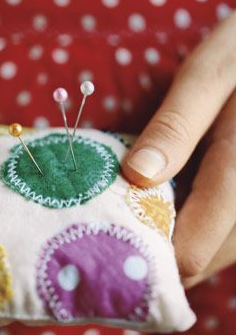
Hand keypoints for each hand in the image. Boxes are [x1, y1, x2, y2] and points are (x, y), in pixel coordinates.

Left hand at [121, 11, 235, 287]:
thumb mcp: (207, 77)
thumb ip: (175, 127)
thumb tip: (135, 176)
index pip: (194, 249)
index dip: (150, 252)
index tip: (111, 236)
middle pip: (207, 258)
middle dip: (164, 249)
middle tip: (122, 224)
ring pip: (221, 249)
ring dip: (183, 240)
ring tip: (146, 210)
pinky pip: (230, 230)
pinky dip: (200, 224)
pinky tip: (177, 197)